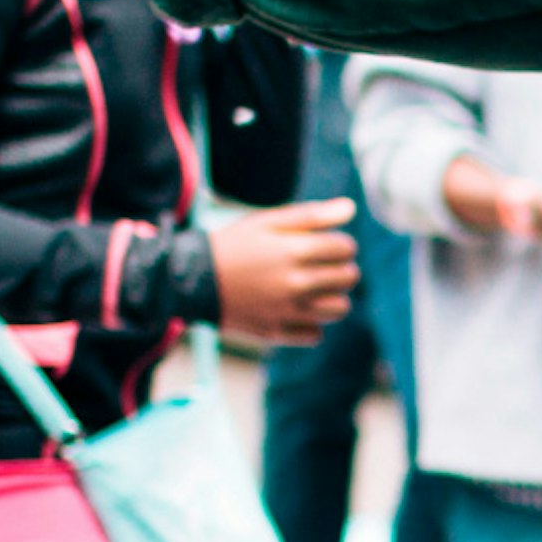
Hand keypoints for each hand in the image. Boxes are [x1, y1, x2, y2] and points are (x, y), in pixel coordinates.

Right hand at [208, 199, 355, 344]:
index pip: (346, 248)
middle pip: (348, 278)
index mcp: (295, 250)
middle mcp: (296, 283)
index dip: (340, 244)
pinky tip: (295, 310)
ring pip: (339, 309)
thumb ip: (311, 215)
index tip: (324, 245)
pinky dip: (311, 324)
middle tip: (319, 266)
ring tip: (313, 289)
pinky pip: (315, 334)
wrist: (191, 280)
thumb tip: (351, 208)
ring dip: (332, 297)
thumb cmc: (233, 245)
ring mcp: (288, 311)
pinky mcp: (276, 332)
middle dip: (340, 268)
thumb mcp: (267, 222)